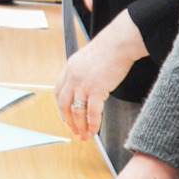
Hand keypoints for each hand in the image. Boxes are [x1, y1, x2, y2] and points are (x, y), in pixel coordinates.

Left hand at [54, 10, 145, 139]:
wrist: (119, 43)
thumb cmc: (109, 49)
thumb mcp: (87, 58)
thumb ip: (82, 72)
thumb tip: (85, 85)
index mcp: (69, 69)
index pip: (59, 91)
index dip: (61, 106)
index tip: (65, 116)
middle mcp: (73, 77)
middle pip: (64, 104)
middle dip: (68, 121)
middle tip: (75, 131)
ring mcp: (84, 84)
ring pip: (76, 112)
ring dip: (80, 127)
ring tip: (85, 135)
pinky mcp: (97, 90)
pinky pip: (92, 113)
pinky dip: (93, 124)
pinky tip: (95, 131)